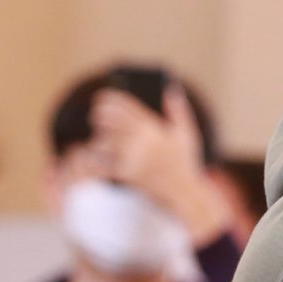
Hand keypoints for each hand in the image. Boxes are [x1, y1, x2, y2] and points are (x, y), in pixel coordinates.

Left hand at [93, 88, 232, 244]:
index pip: (125, 106)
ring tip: (98, 138)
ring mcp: (133, 157)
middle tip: (96, 116)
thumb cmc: (184, 162)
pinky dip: (96, 160)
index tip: (101, 97)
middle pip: (109, 120)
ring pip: (103, 141)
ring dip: (97, 138)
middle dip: (99, 115)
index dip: (109, 99)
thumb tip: (171, 89)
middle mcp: (141, 140)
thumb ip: (178, 110)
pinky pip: (103, 164)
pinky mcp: (126, 174)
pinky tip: (95, 157)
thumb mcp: (187, 133)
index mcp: (153, 127)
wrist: (184, 192)